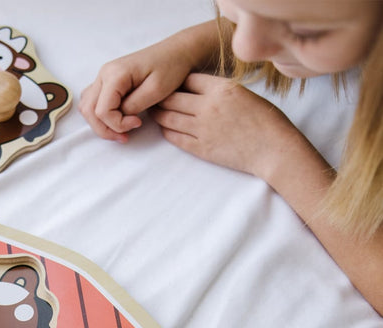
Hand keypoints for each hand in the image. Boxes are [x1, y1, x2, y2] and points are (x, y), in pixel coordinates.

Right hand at [79, 38, 195, 142]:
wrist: (177, 52)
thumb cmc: (170, 67)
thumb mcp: (156, 90)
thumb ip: (134, 105)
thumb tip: (120, 117)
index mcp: (114, 74)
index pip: (102, 110)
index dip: (117, 124)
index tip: (137, 124)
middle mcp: (104, 74)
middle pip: (89, 111)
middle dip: (106, 129)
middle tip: (126, 135)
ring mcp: (103, 77)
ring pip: (87, 108)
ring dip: (101, 124)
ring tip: (122, 129)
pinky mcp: (108, 82)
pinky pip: (93, 102)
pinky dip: (100, 116)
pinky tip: (118, 119)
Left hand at [152, 73, 299, 178]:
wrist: (273, 149)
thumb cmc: (265, 120)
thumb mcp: (243, 93)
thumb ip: (219, 90)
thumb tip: (199, 88)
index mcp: (222, 88)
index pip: (188, 79)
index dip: (178, 81)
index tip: (172, 83)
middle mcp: (208, 107)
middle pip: (172, 98)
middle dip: (161, 97)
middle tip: (153, 97)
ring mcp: (202, 129)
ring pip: (169, 118)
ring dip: (159, 114)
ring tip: (155, 112)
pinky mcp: (200, 148)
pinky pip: (175, 138)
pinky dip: (167, 131)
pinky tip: (166, 128)